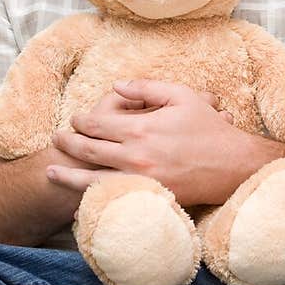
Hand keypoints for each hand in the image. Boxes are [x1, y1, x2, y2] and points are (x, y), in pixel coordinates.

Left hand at [47, 79, 236, 206]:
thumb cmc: (208, 128)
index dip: (81, 120)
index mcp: (141, 128)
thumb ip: (146, 88)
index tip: (74, 119)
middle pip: (89, 150)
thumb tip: (117, 85)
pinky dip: (91, 197)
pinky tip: (78, 197)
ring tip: (51, 171)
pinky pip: (112, 198)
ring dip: (68, 175)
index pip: (98, 124)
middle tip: (56, 139)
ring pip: (92, 179)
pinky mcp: (148, 196)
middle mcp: (135, 155)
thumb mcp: (181, 96)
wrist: (233, 165)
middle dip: (68, 144)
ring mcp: (140, 180)